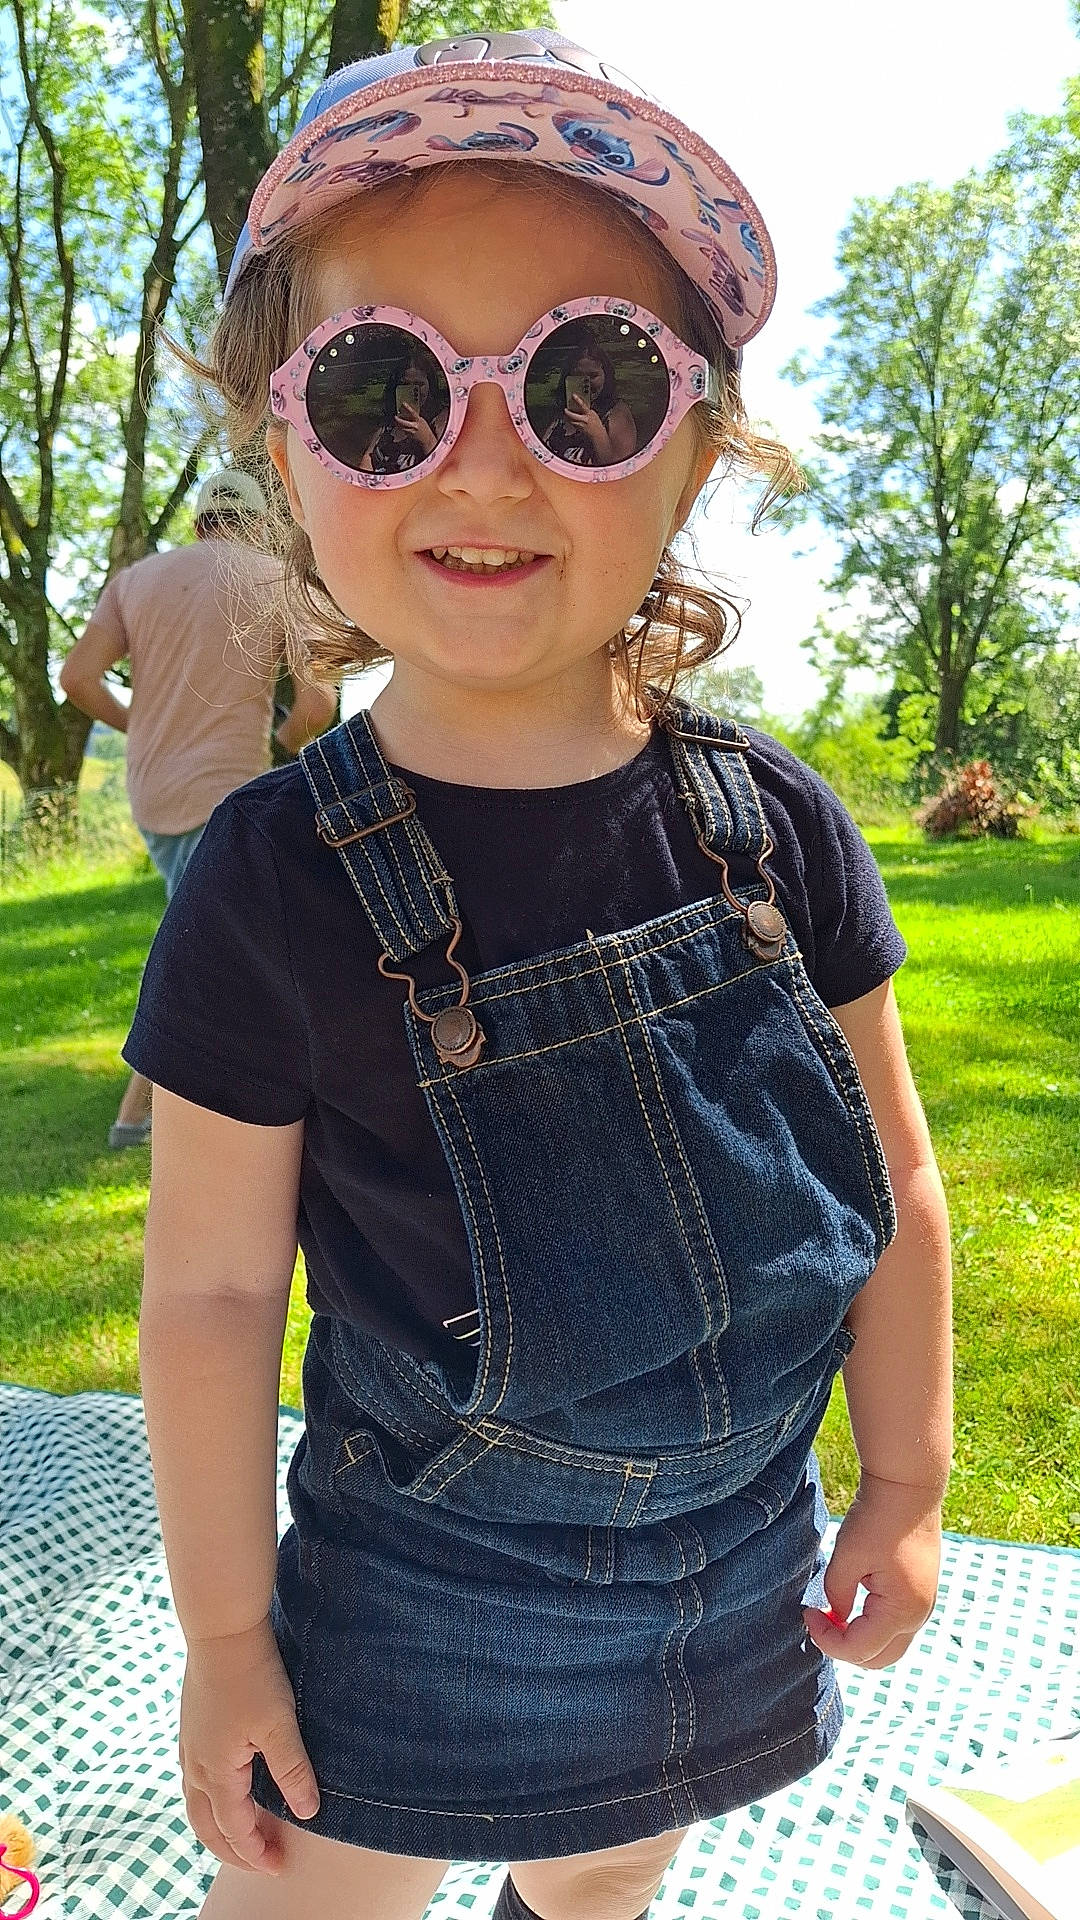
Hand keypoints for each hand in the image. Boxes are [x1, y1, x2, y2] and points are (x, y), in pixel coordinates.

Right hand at [178, 1617, 319, 1874]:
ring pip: (196, 1805)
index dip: (257, 1852)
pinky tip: (225, 1791)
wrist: (222, 1630)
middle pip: (207, 1827)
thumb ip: (293, 1772)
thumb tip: (308, 1812)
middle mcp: (194, 1766)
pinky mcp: (190, 1728)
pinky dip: (209, 1801)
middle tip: (262, 1863)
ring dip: (218, 1828)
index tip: (279, 1866)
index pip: (235, 1829)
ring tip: (243, 1838)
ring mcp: (188, 1746)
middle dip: (233, 1851)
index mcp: (217, 1772)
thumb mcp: (280, 1725)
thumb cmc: (252, 1675)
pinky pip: (193, 1781)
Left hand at [393, 400, 436, 455]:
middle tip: (395, 417)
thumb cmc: (424, 428)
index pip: (413, 413)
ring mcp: (411, 432)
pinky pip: (403, 431)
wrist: (427, 438)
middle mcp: (415, 426)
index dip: (408, 407)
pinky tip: (401, 427)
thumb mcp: (421, 420)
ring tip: (396, 422)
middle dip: (398, 420)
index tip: (404, 403)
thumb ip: (414, 417)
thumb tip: (406, 413)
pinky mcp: (409, 436)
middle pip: (404, 422)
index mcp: (419, 420)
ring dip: (398, 424)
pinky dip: (401, 428)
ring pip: (402, 427)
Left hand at [564, 393, 608, 453]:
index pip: (582, 405)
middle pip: (573, 415)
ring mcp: (580, 425)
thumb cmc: (596, 424)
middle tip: (565, 409)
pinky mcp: (578, 429)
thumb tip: (581, 406)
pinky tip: (570, 419)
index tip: (573, 395)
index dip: (577, 400)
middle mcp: (584, 420)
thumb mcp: (593, 414)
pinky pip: (572, 424)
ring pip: (571, 420)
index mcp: (589, 414)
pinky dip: (570, 421)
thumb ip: (587, 410)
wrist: (597, 434)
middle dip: (567, 412)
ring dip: (567, 417)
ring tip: (566, 414)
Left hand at [803, 1472, 943, 1669]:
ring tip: (833, 1613)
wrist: (908, 1487)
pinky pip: (896, 1625)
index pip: (859, 1650)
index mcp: (901, 1611)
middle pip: (879, 1659)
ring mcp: (924, 1605)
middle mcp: (918, 1616)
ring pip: (889, 1645)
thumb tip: (836, 1615)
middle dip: (845, 1648)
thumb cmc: (877, 1518)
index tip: (807, 1613)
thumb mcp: (847, 1556)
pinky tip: (852, 1602)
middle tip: (820, 1621)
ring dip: (860, 1638)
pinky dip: (873, 1625)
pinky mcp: (921, 1593)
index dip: (827, 1640)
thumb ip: (836, 1593)